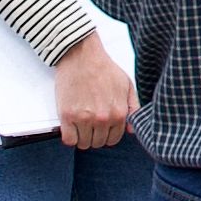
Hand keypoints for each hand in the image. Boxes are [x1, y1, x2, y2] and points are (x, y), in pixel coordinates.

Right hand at [51, 31, 135, 151]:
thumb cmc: (104, 69)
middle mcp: (103, 118)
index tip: (102, 129)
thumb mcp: (127, 85)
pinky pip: (69, 140)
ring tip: (81, 125)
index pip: (113, 139)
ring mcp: (84, 118)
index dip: (107, 135)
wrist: (82, 56)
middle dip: (94, 136)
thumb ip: (133, 108)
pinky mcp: (67, 115)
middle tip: (90, 125)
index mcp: (119, 112)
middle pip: (98, 143)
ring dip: (82, 137)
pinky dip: (70, 137)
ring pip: (83, 144)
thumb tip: (131, 130)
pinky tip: (71, 127)